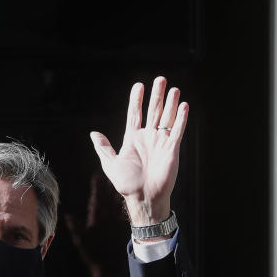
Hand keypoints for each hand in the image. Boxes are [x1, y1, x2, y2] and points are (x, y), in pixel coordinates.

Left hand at [89, 76, 188, 227]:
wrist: (143, 197)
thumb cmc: (126, 184)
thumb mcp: (111, 164)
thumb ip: (104, 147)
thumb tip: (93, 133)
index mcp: (133, 139)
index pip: (135, 114)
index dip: (136, 100)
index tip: (138, 85)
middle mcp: (148, 137)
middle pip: (153, 111)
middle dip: (156, 95)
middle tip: (160, 79)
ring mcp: (161, 142)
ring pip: (167, 118)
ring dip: (170, 103)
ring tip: (174, 88)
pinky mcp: (172, 149)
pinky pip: (177, 131)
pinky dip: (180, 119)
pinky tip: (183, 106)